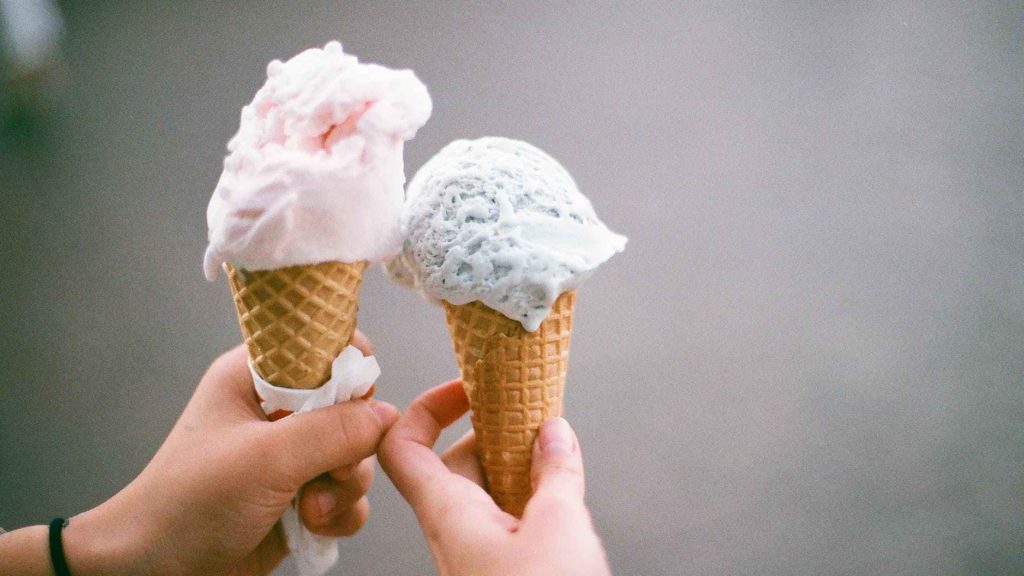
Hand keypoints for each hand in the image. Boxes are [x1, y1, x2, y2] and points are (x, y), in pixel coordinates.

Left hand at [61, 332, 397, 575]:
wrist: (157, 574)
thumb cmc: (187, 505)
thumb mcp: (265, 459)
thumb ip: (332, 432)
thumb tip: (387, 417)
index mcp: (255, 377)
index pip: (324, 348)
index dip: (349, 373)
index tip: (353, 406)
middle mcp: (276, 411)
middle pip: (352, 408)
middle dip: (351, 447)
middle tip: (330, 472)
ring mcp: (291, 456)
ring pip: (356, 455)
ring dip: (346, 487)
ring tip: (311, 509)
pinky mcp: (301, 495)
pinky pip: (349, 494)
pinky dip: (342, 513)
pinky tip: (313, 526)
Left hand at [379, 381, 610, 575]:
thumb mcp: (559, 526)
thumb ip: (556, 471)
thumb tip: (555, 431)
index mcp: (448, 513)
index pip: (401, 445)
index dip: (425, 406)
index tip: (466, 385)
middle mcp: (453, 530)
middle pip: (452, 461)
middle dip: (489, 430)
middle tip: (526, 409)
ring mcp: (475, 552)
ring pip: (482, 491)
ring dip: (512, 462)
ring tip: (551, 445)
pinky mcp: (498, 569)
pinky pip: (502, 518)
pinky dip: (525, 493)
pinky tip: (557, 487)